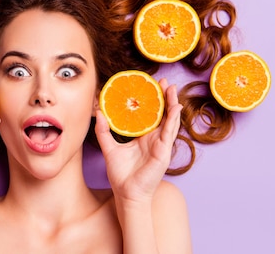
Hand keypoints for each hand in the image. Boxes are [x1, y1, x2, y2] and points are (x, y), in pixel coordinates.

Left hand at [95, 79, 181, 205]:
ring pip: (169, 120)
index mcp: (144, 137)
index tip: (149, 84)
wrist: (126, 193)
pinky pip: (170, 132)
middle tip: (163, 81)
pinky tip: (176, 108)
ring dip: (172, 104)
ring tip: (172, 88)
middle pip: (162, 114)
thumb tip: (97, 112)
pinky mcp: (164, 152)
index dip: (151, 100)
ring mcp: (161, 145)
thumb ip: (103, 131)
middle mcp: (154, 139)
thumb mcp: (109, 148)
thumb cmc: (120, 175)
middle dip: (164, 97)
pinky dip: (174, 119)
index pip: (150, 114)